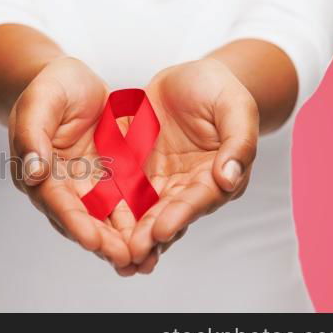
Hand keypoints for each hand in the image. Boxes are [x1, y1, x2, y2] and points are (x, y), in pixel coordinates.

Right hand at [8, 56, 137, 269]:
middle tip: (125, 259)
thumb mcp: (41, 101)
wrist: (72, 79)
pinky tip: (158, 237)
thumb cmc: (51, 85)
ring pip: (105, 220)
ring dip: (122, 241)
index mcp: (37, 171)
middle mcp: (61, 186)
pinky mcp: (110, 180)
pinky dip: (138, 222)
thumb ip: (33, 135)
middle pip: (81, 220)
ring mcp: (87, 186)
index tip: (92, 240)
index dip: (74, 222)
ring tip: (143, 259)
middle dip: (102, 242)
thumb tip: (33, 172)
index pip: (55, 202)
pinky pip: (126, 205)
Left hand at [115, 58, 258, 274]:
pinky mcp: (136, 173)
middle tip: (131, 253)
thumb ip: (238, 141)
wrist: (188, 77)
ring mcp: (161, 182)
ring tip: (113, 255)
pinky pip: (121, 195)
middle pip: (169, 214)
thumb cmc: (218, 88)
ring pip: (144, 213)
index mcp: (218, 175)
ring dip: (130, 235)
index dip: (181, 215)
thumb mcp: (235, 106)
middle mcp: (189, 186)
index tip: (162, 230)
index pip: (199, 199)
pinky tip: (94, 229)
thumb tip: (230, 178)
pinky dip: (110, 213)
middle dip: (150, 235)